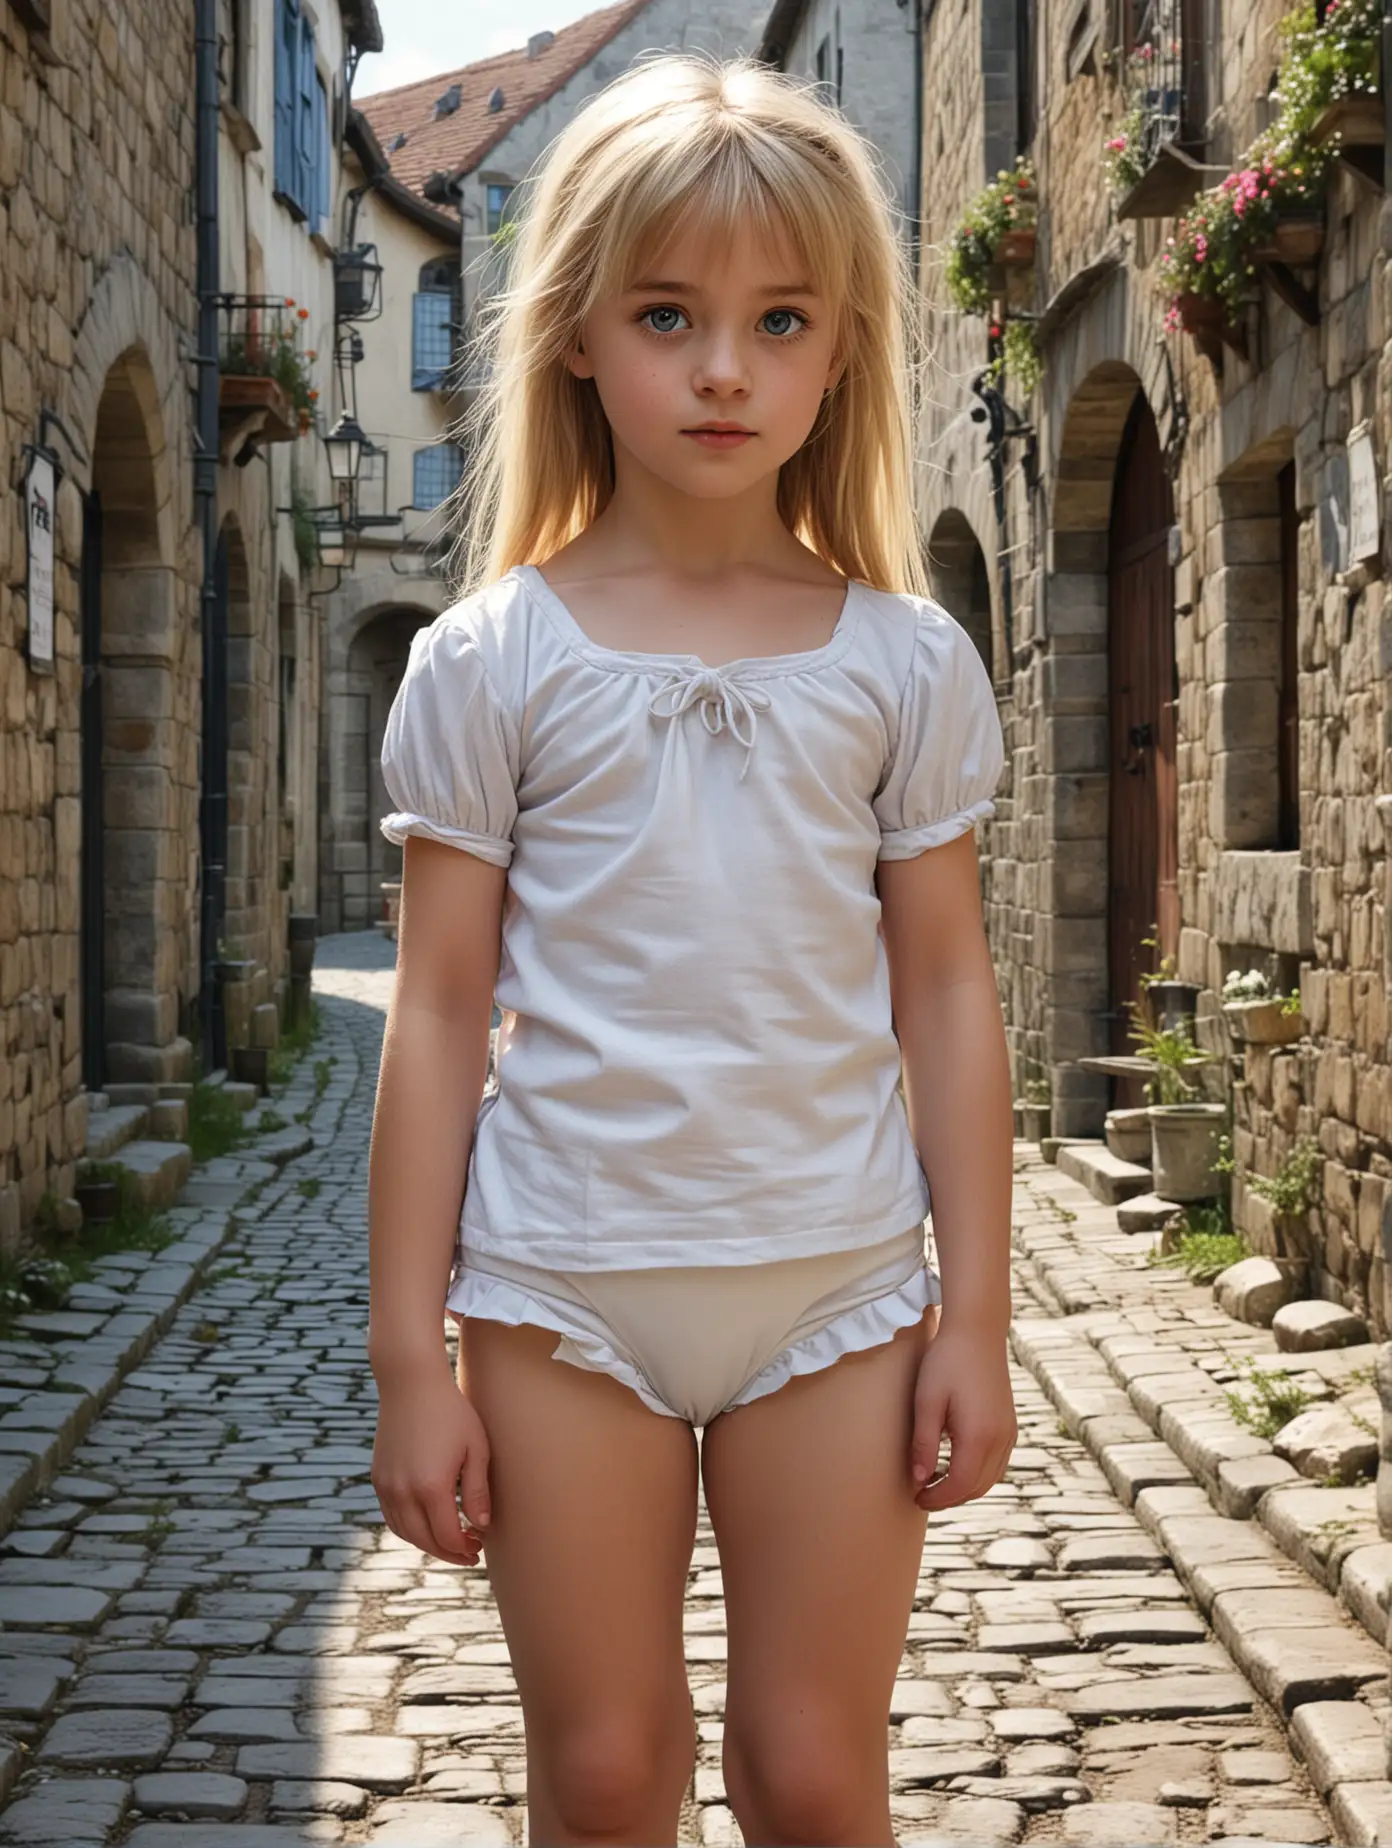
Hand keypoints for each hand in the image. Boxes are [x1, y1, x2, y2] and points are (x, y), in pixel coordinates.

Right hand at [371, 1362, 492, 1565]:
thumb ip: (478, 1491)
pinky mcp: (378, 1478)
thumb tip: (481, 1525)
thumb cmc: (451, 1412)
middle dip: (448, 1552)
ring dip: (427, 1543)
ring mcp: (386, 1486)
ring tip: (450, 1540)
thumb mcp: (476, 1448)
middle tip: (469, 1551)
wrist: (411, 1383)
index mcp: (431, 1486)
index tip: (479, 1546)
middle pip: (424, 1540)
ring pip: (405, 1532)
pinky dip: (409, 1528)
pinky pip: (392, 1516)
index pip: (446, 1536)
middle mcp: (403, 1491)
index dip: (463, 1548)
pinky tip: (427, 1523)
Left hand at [908, 1321, 1015, 1511]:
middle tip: (923, 1494)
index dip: (937, 1498)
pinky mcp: (1010, 1423)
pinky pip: (998, 1462)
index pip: (959, 1485)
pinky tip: (957, 1464)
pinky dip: (979, 1473)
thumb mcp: (927, 1401)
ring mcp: (1009, 1431)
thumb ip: (923, 1442)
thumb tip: (919, 1479)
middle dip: (950, 1497)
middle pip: (977, 1487)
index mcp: (979, 1435)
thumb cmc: (947, 1361)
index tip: (916, 1497)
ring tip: (936, 1482)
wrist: (977, 1330)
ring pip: (990, 1478)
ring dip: (965, 1487)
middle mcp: (1000, 1439)